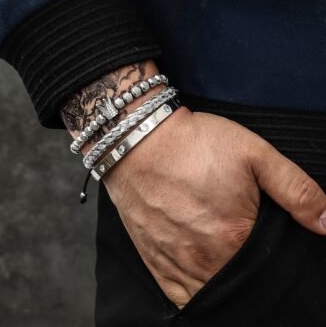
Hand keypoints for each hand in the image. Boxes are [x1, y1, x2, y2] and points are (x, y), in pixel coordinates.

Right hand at [103, 106, 325, 306]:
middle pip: (239, 285)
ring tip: (226, 264)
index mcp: (235, 238)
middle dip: (249, 275)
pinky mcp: (153, 259)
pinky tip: (203, 281)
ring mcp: (175, 262)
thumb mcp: (254, 153)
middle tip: (244, 250)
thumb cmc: (194, 144)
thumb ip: (297, 190)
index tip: (265, 246)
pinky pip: (179, 296)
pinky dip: (195, 296)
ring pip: (210, 295)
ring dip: (223, 287)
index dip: (272, 260)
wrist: (139, 139)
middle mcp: (205, 259)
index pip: (268, 271)